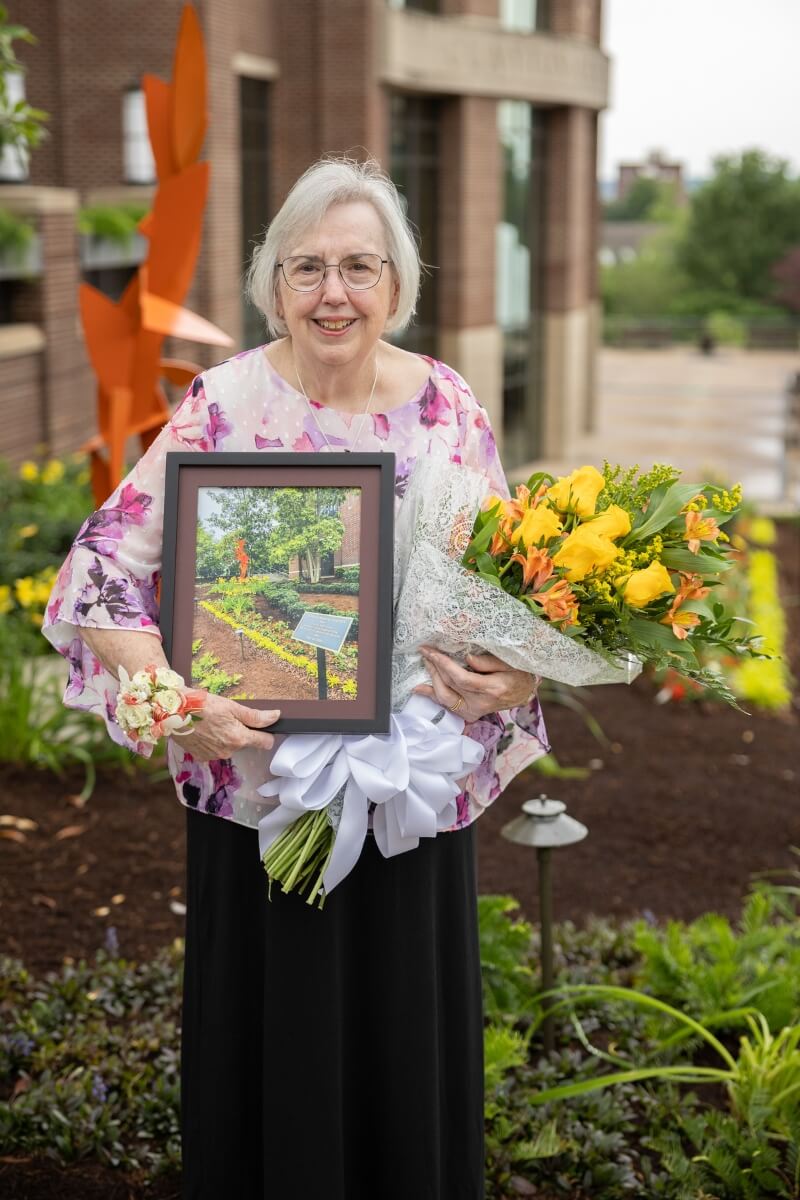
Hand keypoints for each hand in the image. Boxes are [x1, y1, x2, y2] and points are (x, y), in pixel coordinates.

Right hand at [173, 692, 280, 761]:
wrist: (173, 712)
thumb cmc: (203, 705)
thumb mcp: (232, 706)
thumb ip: (255, 716)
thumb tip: (275, 717)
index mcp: (239, 738)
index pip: (264, 742)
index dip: (266, 733)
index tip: (262, 726)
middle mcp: (228, 751)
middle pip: (245, 743)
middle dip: (240, 732)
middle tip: (227, 717)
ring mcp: (214, 756)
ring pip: (229, 746)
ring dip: (225, 736)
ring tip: (213, 722)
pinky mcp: (201, 757)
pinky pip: (214, 750)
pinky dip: (212, 741)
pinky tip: (204, 730)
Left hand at [413, 647, 539, 723]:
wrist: (524, 693)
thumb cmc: (518, 674)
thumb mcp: (509, 663)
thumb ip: (488, 661)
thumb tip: (466, 658)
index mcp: (492, 689)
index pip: (461, 678)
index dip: (444, 664)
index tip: (432, 651)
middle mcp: (481, 704)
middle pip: (450, 686)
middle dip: (435, 667)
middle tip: (426, 651)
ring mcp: (474, 712)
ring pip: (445, 698)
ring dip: (431, 679)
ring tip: (424, 663)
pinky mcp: (469, 714)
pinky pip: (447, 705)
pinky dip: (432, 696)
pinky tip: (419, 689)